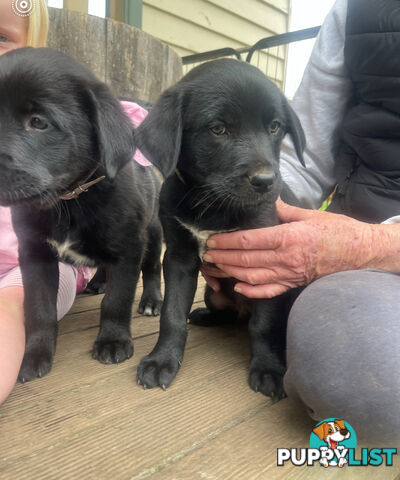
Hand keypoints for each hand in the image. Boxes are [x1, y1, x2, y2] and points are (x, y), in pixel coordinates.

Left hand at [202, 199, 391, 297]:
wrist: (359, 253)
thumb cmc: (337, 231)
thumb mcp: (310, 215)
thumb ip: (285, 210)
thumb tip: (268, 200)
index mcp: (288, 237)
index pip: (249, 240)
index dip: (227, 241)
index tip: (212, 240)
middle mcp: (285, 258)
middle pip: (246, 259)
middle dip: (222, 257)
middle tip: (206, 254)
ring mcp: (289, 274)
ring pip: (252, 276)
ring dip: (230, 273)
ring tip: (214, 268)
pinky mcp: (293, 284)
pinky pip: (269, 291)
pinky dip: (252, 292)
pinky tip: (238, 288)